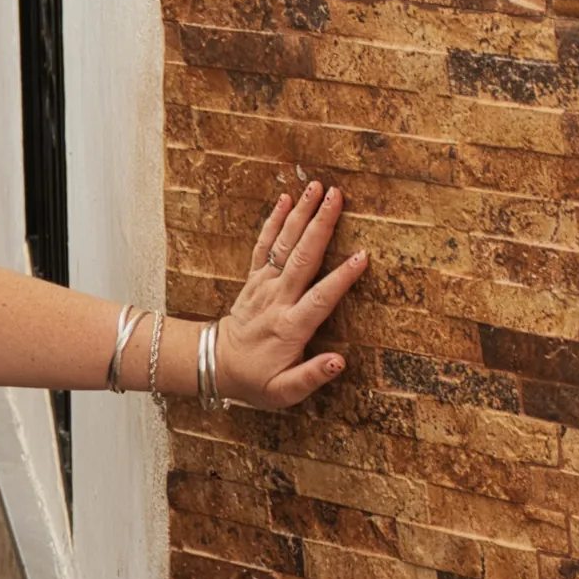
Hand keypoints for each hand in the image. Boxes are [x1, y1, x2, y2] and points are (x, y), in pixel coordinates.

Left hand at [213, 179, 366, 407]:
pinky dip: (274, 221)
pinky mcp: (254, 279)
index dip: (341, 278)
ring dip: (301, 214)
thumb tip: (339, 362)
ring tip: (317, 187)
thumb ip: (312, 376)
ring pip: (284, 245)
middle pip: (302, 258)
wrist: (217, 366)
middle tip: (337, 197)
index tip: (362, 256)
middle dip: (320, 225)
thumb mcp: (284, 392)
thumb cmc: (257, 380)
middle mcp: (277, 300)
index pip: (320, 298)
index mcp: (290, 327)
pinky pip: (264, 246)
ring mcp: (263, 286)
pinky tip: (286, 199)